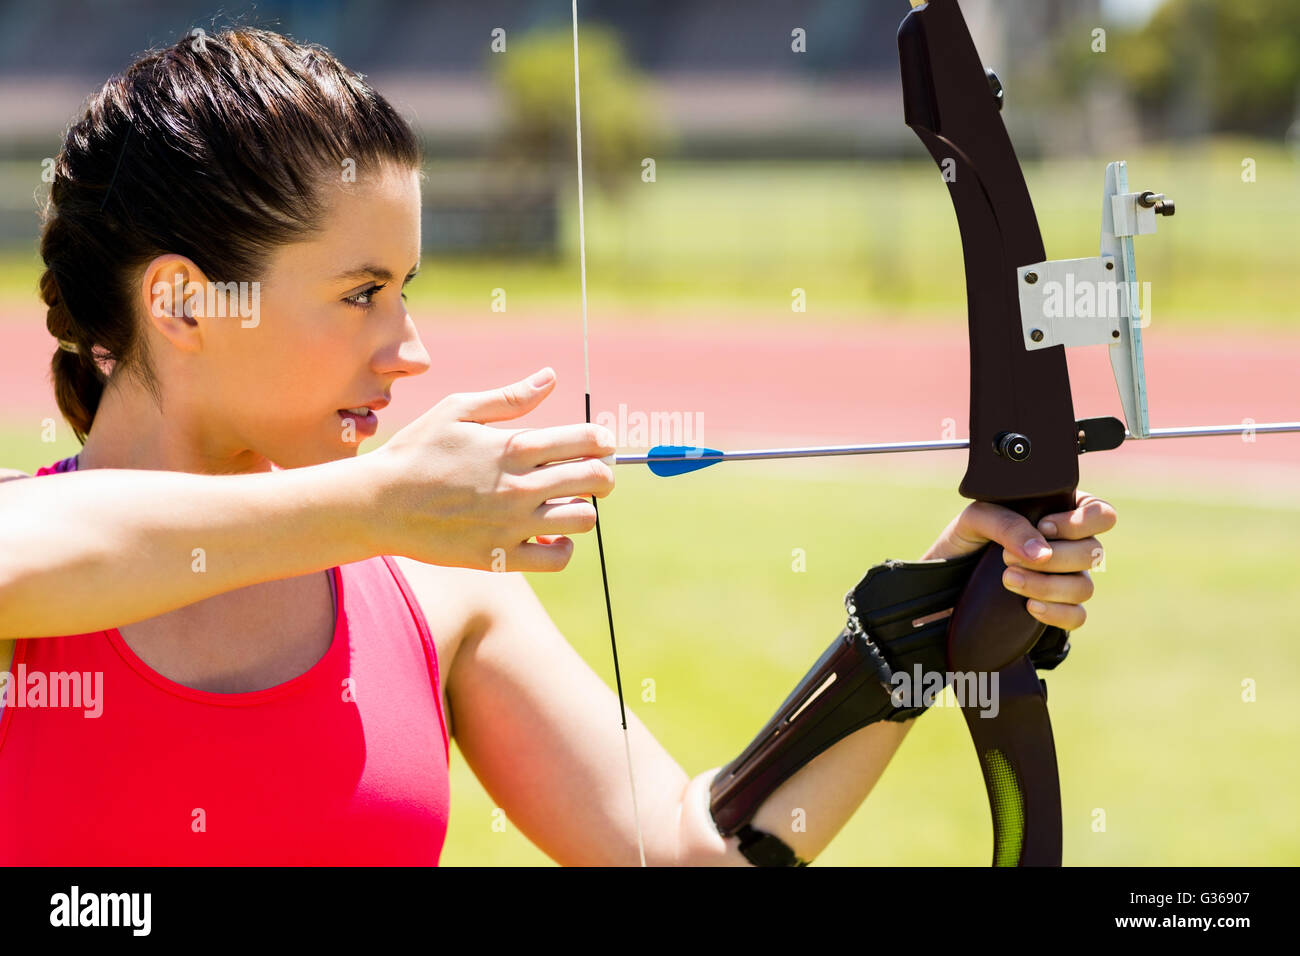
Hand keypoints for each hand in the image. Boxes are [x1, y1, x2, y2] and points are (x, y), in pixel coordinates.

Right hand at [362, 367, 614, 570]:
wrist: (376, 504)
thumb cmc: (416, 451)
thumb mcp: (457, 410)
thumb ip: (509, 397)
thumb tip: (551, 377)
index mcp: (513, 447)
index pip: (587, 441)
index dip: (603, 441)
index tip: (599, 444)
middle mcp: (520, 486)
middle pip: (595, 480)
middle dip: (602, 474)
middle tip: (591, 474)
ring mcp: (512, 524)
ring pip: (584, 519)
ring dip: (583, 509)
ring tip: (564, 503)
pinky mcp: (501, 556)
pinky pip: (558, 557)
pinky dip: (562, 546)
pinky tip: (547, 533)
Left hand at [922, 491, 1116, 630]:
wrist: (943, 580)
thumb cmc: (965, 540)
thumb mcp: (976, 519)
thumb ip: (1008, 524)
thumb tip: (1040, 552)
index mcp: (1058, 514)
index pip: (1100, 513)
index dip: (1081, 521)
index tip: (1044, 526)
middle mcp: (1068, 547)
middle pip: (1094, 552)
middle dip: (1054, 557)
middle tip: (1010, 557)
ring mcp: (1066, 579)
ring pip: (1085, 586)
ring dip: (1047, 585)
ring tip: (1008, 579)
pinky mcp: (1056, 609)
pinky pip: (1077, 616)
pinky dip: (1056, 612)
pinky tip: (1029, 607)